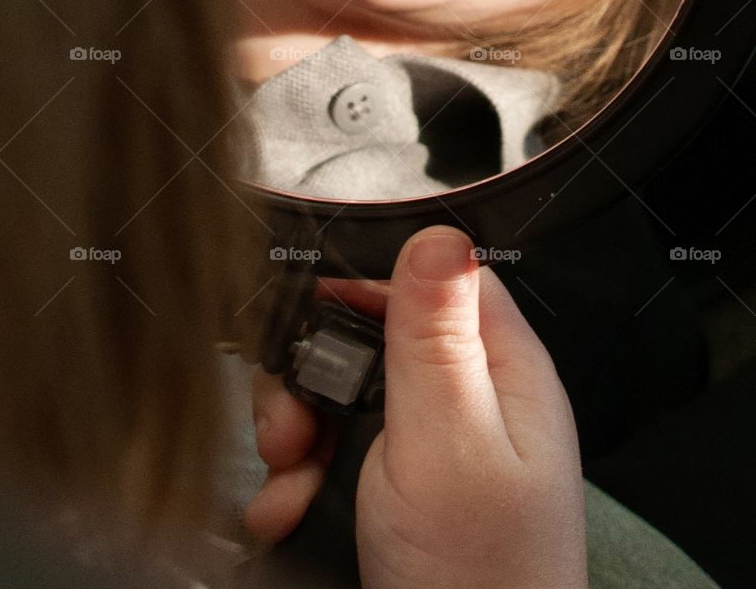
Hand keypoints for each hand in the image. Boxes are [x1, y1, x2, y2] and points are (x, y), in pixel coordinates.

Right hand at [246, 227, 587, 588]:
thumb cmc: (478, 582)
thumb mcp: (449, 444)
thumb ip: (434, 337)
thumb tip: (437, 233)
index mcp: (501, 373)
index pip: (434, 278)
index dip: (369, 282)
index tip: (312, 304)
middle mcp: (467, 402)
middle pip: (371, 335)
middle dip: (312, 372)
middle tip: (292, 424)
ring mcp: (427, 450)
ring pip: (337, 393)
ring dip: (293, 430)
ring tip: (287, 482)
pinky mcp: (391, 491)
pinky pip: (327, 451)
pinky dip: (294, 477)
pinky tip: (287, 510)